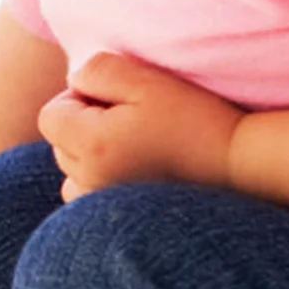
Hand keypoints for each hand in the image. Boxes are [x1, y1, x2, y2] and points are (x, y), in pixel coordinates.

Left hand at [38, 53, 243, 202]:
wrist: (237, 166)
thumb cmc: (193, 119)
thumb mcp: (147, 81)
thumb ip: (98, 72)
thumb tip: (73, 83)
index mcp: (91, 144)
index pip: (50, 115)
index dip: (79, 99)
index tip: (117, 100)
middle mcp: (88, 179)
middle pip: (59, 143)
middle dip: (84, 125)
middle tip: (134, 121)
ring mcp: (100, 202)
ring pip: (70, 170)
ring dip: (89, 154)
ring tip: (134, 147)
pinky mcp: (115, 217)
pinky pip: (85, 194)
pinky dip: (99, 180)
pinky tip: (134, 171)